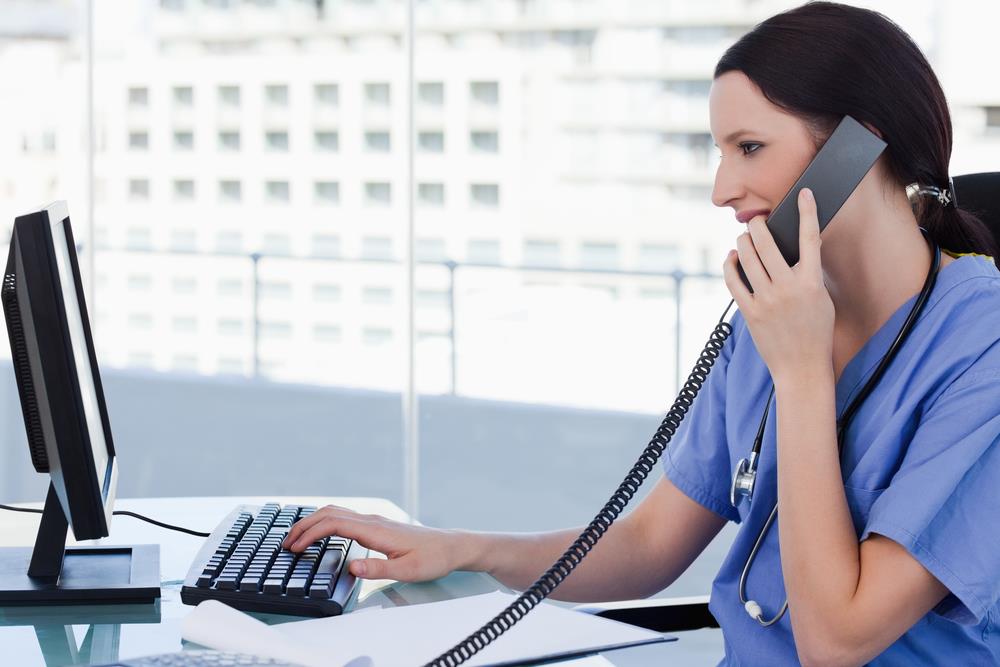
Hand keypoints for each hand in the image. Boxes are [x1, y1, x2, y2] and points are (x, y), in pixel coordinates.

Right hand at [281, 505, 461, 581]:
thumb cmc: (432, 558)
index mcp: (376, 530)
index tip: (295, 547)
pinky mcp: (377, 525)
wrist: (450, 547)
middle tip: (286, 542)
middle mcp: (373, 520)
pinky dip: (326, 522)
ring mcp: (374, 520)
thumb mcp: (407, 570)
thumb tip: (352, 567)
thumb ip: (378, 569)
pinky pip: (345, 517)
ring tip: (297, 537)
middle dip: (305, 525)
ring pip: (336, 512)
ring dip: (314, 522)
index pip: (334, 524)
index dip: (311, 534)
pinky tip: (321, 533)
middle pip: (330, 513)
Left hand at [722, 188, 835, 385]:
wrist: (802, 367)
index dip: (808, 212)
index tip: (805, 194)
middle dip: (759, 225)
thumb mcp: (822, 299)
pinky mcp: (749, 312)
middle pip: (768, 243)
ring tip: (745, 237)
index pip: (810, 239)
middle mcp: (788, 289)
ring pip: (747, 258)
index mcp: (812, 283)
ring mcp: (766, 300)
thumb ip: (809, 273)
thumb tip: (799, 247)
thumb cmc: (815, 332)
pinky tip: (732, 257)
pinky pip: (733, 281)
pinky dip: (730, 265)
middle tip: (757, 219)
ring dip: (743, 241)